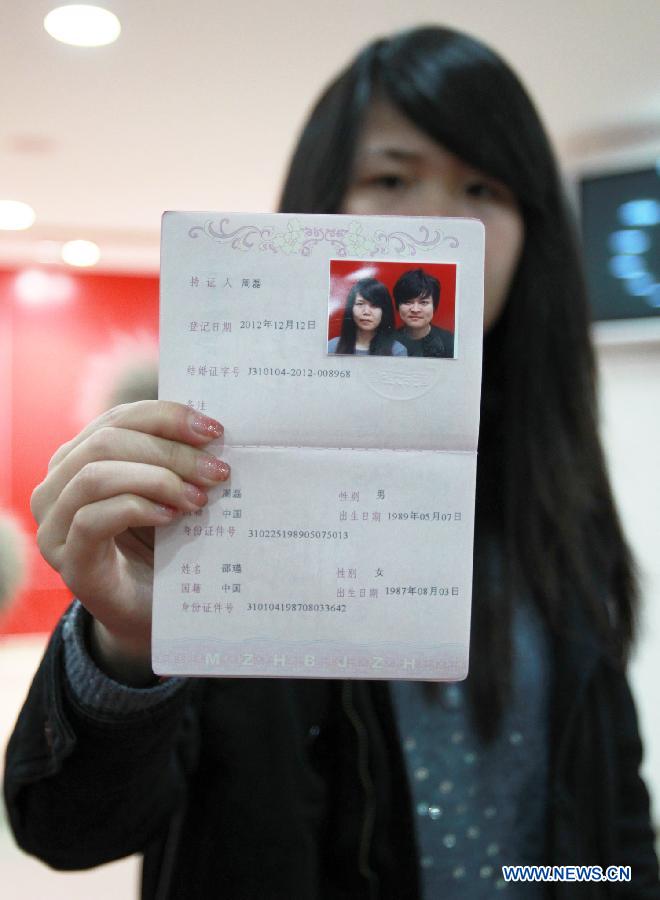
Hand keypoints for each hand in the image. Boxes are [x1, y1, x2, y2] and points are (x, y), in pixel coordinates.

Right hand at [31, 401, 228, 682]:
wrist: (149, 611)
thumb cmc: (161, 545)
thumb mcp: (167, 493)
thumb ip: (173, 460)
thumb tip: (211, 432)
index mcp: (80, 458)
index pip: (120, 418)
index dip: (167, 417)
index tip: (214, 431)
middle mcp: (57, 486)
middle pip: (108, 441)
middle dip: (170, 451)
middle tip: (218, 471)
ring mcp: (55, 525)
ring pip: (95, 475)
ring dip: (157, 479)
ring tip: (198, 498)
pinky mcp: (69, 560)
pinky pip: (92, 519)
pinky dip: (136, 508)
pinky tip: (171, 517)